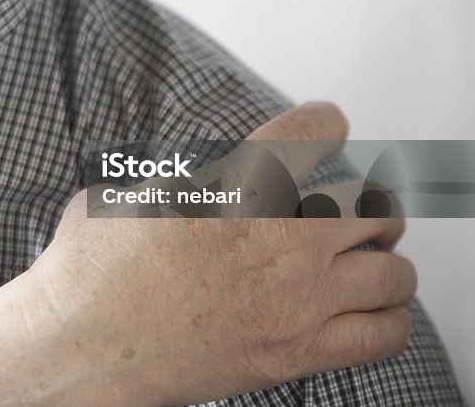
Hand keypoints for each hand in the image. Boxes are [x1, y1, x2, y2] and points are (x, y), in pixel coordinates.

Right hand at [0, 102, 414, 405]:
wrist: (82, 343)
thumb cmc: (92, 268)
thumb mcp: (133, 193)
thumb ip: (186, 182)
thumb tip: (202, 182)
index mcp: (238, 189)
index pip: (311, 132)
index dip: (325, 121)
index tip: (328, 124)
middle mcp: (281, 240)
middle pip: (372, 206)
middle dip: (365, 201)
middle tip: (351, 207)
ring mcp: (296, 301)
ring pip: (392, 271)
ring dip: (382, 259)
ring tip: (365, 260)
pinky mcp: (295, 352)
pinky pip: (384, 334)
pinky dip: (387, 318)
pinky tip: (368, 310)